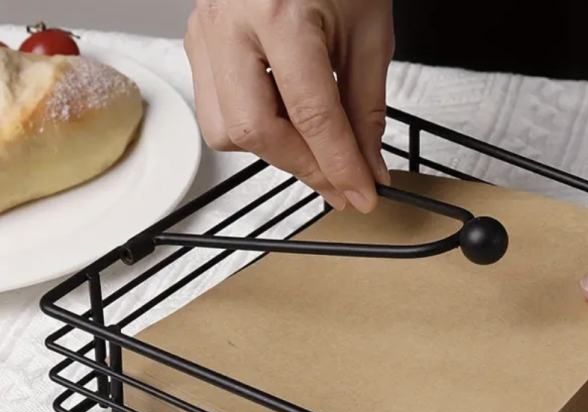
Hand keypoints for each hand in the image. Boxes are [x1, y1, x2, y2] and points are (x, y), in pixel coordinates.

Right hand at [184, 0, 393, 212]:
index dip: (340, 166)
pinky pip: (216, 108)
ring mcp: (205, 31)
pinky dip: (256, 127)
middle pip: (255, 131)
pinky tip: (285, 119)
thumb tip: (367, 163)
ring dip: (276, 151)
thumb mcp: (368, 30)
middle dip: (304, 167)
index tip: (361, 194)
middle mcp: (231, 23)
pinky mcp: (197, 40)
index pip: (312, 116)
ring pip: (226, 130)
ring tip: (314, 146)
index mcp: (279, 13)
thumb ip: (366, 105)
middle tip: (341, 182)